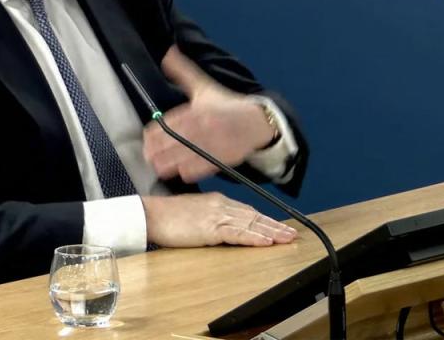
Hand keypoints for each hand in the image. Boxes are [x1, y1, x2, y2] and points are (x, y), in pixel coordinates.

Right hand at [142, 192, 296, 247]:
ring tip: (287, 238)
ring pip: (251, 224)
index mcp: (217, 202)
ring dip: (271, 232)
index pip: (247, 211)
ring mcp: (217, 216)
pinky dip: (254, 238)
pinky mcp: (211, 228)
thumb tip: (220, 228)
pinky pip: (237, 233)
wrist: (151, 214)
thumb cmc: (166, 216)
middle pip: (254, 216)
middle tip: (292, 234)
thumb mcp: (193, 215)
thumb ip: (209, 219)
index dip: (265, 220)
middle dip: (274, 225)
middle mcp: (221, 205)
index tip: (278, 226)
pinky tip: (266, 241)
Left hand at [143, 46, 277, 182]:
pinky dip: (184, 173)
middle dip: (154, 152)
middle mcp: (200, 128)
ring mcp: (209, 146)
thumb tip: (168, 53)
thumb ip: (183, 72)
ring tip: (159, 166)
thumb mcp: (204, 86)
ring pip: (178, 160)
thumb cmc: (226, 104)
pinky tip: (178, 171)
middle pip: (168, 145)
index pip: (164, 126)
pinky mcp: (218, 160)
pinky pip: (195, 171)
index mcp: (194, 110)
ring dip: (165, 165)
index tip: (147, 140)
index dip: (151, 136)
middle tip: (149, 157)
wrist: (255, 122)